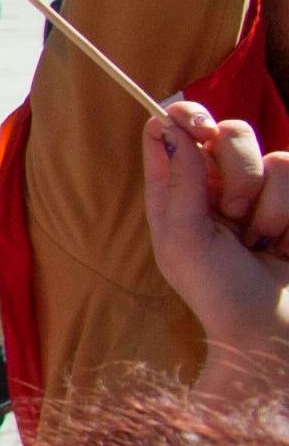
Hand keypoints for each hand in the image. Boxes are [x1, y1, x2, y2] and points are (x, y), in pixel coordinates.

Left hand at [143, 105, 288, 379]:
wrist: (274, 330)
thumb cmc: (219, 293)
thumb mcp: (184, 240)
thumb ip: (180, 183)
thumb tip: (169, 125)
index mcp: (176, 191)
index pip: (170, 130)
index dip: (183, 115)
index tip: (197, 124)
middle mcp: (216, 184)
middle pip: (228, 131)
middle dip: (238, 172)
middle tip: (234, 216)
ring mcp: (261, 192)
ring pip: (274, 157)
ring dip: (268, 205)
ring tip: (260, 242)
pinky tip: (284, 244)